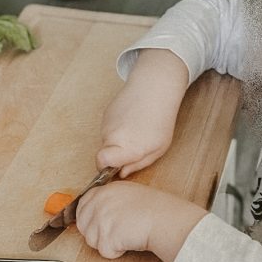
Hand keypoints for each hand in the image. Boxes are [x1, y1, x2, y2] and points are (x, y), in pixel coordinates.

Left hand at [76, 181, 206, 261]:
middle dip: (96, 233)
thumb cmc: (156, 210)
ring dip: (107, 243)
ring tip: (126, 235)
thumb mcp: (129, 194)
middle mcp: (100, 202)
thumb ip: (110, 200)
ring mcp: (101, 219)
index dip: (88, 219)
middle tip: (115, 233)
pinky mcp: (106, 236)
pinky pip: (104, 252)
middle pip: (83, 225)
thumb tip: (96, 214)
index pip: (82, 205)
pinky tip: (129, 242)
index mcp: (105, 190)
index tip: (97, 226)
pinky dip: (116, 252)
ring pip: (91, 241)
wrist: (165, 219)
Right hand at [97, 49, 188, 177]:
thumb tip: (122, 173)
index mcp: (126, 148)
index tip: (113, 167)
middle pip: (104, 153)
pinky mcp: (106, 113)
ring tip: (136, 129)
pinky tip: (132, 120)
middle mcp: (112, 137)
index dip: (104, 168)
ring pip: (107, 140)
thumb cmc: (161, 119)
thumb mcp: (158, 149)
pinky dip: (118, 128)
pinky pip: (108, 128)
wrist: (154, 88)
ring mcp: (106, 123)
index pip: (101, 163)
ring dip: (118, 140)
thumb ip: (138, 165)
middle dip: (116, 154)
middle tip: (135, 145)